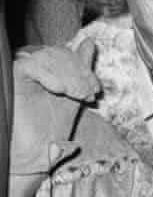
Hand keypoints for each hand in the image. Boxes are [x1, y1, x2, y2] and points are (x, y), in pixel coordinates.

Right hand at [9, 39, 100, 196]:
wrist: (33, 155)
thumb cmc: (51, 130)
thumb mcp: (74, 97)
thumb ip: (81, 70)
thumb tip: (90, 41)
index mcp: (49, 72)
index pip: (69, 54)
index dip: (85, 70)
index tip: (95, 92)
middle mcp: (34, 69)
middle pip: (60, 52)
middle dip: (80, 73)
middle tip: (87, 96)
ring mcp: (22, 74)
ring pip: (48, 56)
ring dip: (69, 75)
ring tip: (76, 96)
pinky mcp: (12, 80)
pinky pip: (29, 64)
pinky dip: (49, 74)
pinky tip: (59, 90)